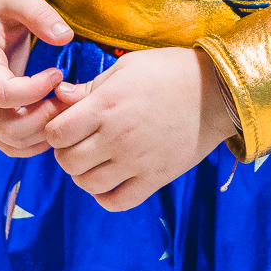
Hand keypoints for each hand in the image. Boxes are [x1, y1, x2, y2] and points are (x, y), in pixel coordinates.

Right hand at [0, 0, 75, 156]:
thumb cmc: (2, 5)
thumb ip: (39, 13)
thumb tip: (65, 37)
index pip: (0, 92)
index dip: (34, 90)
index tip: (58, 73)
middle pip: (4, 126)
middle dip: (42, 118)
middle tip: (67, 98)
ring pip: (7, 141)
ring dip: (41, 133)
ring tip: (64, 108)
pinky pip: (10, 144)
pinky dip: (35, 142)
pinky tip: (55, 119)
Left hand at [43, 47, 238, 211]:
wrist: (216, 92)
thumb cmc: (169, 71)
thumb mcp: (126, 67)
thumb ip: (90, 87)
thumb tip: (60, 96)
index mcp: (106, 106)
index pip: (56, 133)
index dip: (54, 130)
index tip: (65, 125)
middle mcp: (116, 136)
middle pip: (68, 162)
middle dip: (65, 153)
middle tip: (77, 144)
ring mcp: (136, 161)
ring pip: (88, 184)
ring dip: (83, 175)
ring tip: (93, 161)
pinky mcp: (155, 178)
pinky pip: (117, 202)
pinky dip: (105, 196)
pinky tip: (110, 180)